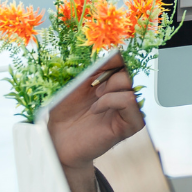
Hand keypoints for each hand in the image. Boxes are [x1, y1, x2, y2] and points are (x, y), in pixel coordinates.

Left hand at [47, 64, 143, 191]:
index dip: (120, 57)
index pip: (130, 62)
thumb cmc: (66, 111)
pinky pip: (130, 102)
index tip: (103, 62)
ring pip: (133, 85)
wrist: (57, 139)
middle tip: (95, 87)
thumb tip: (117, 52)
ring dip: (110, 87)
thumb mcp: (81, 83)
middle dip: (113, 74)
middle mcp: (127, 95)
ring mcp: (131, 111)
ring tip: (95, 98)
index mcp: (116, 83)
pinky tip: (96, 109)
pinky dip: (111, 101)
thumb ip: (100, 68)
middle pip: (134, 71)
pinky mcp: (130, 125)